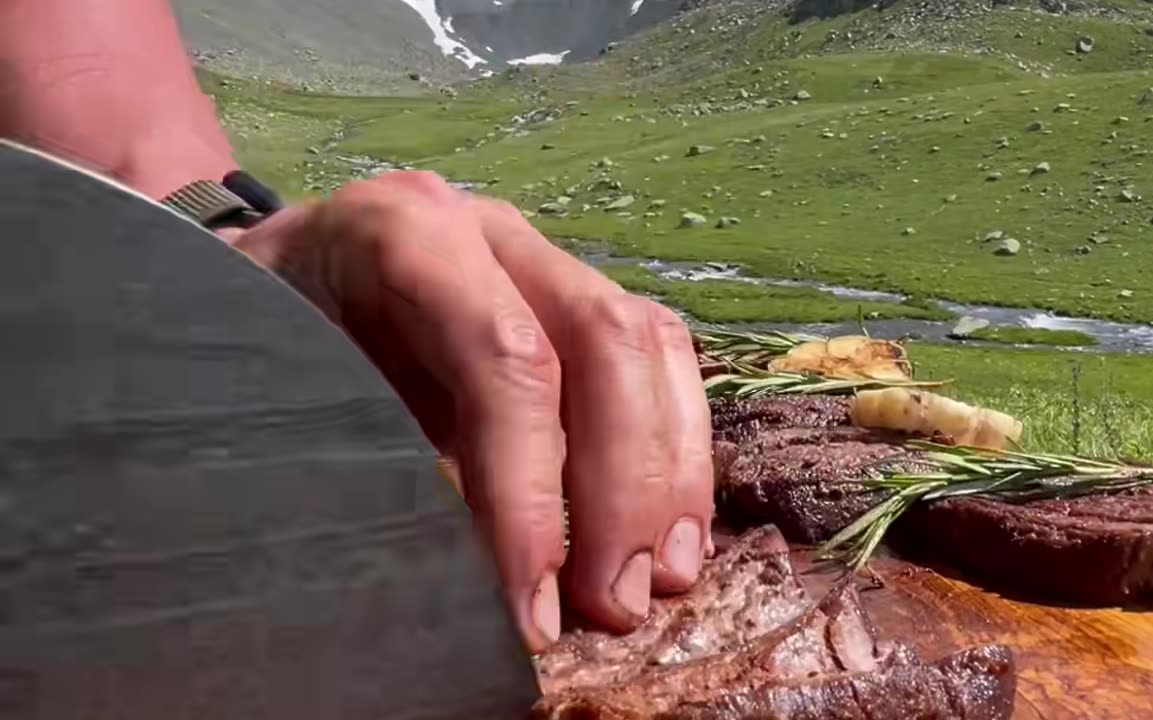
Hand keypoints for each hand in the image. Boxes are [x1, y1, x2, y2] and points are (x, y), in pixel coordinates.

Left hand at [230, 171, 714, 651]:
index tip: (532, 605)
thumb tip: (436, 584)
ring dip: (668, 472)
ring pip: (648, 346)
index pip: (503, 356)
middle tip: (616, 605)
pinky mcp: (574, 303)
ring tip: (664, 578)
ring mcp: (542, 261)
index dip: (529, 488)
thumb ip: (345, 452)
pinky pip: (658, 363)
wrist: (265, 274)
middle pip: (603, 341)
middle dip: (623, 486)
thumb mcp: (271, 382)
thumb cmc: (253, 335)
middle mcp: (492, 234)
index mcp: (404, 232)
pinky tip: (671, 530)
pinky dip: (676, 450)